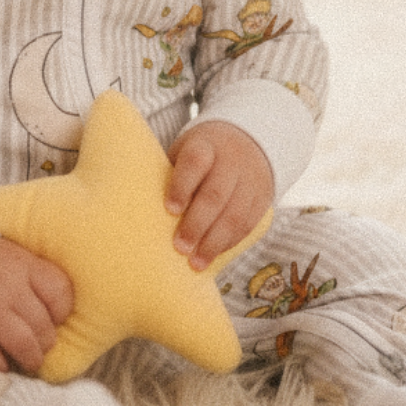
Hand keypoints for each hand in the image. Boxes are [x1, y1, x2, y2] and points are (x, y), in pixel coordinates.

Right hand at [0, 235, 73, 373]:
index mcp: (24, 265)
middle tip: (42, 345)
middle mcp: (8, 287)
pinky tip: (2, 363)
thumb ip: (38, 277)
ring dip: (31, 359)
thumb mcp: (17, 256)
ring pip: (22, 344)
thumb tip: (62, 312)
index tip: (55, 318)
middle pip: (42, 324)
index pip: (59, 292)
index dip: (62, 312)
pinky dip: (0, 366)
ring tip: (29, 360)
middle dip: (47, 342)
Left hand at [165, 121, 273, 271]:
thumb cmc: (201, 155)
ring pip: (235, 214)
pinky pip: (248, 224)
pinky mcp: (262, 198)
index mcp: (206, 146)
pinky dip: (229, 242)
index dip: (182, 186)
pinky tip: (213, 254)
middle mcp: (231, 161)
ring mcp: (250, 180)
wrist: (247, 142)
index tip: (169, 210)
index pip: (195, 162)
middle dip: (197, 224)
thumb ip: (170, 175)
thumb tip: (143, 211)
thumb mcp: (185, 152)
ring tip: (196, 263)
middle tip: (180, 247)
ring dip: (214, 242)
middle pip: (215, 194)